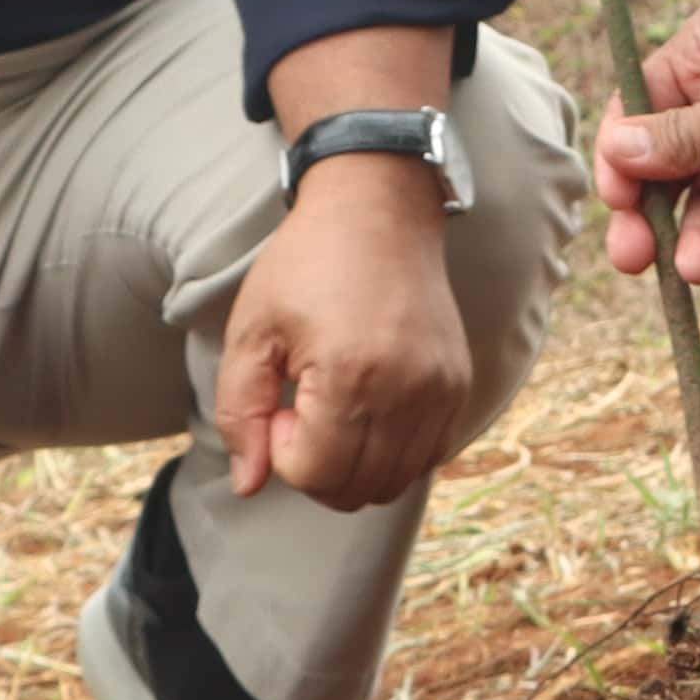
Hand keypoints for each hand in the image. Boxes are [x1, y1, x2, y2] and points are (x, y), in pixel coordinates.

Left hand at [218, 155, 478, 507]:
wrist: (379, 210)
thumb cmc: (306, 265)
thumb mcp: (251, 332)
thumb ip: (239, 414)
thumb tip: (248, 485)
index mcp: (350, 374)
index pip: (316, 474)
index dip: (282, 452)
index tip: (279, 404)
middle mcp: (407, 390)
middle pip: (356, 490)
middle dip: (316, 467)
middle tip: (302, 409)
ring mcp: (442, 390)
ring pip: (395, 482)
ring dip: (354, 465)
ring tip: (335, 409)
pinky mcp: (459, 385)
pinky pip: (428, 457)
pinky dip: (393, 454)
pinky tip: (369, 410)